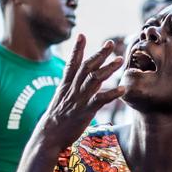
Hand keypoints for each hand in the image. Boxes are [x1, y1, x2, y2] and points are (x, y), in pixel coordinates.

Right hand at [37, 34, 125, 149]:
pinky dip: (112, 94)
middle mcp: (73, 89)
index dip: (77, 49)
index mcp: (65, 85)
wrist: (49, 136)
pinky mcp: (85, 111)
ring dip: (108, 68)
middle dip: (98, 54)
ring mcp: (79, 99)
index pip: (72, 63)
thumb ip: (69, 89)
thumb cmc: (56, 120)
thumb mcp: (60, 100)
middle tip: (109, 43)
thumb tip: (75, 82)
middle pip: (86, 67)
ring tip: (120, 60)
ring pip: (94, 79)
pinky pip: (100, 100)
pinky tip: (122, 89)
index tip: (82, 35)